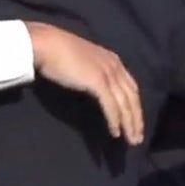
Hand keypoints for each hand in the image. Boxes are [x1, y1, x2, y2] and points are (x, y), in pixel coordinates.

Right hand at [26, 22, 143, 144]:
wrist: (47, 45)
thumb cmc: (58, 51)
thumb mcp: (83, 61)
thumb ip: (92, 71)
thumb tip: (93, 85)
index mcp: (112, 60)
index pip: (130, 87)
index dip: (135, 106)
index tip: (135, 121)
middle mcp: (114, 66)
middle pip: (132, 97)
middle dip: (136, 119)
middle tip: (137, 138)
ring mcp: (107, 74)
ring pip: (124, 104)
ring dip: (129, 124)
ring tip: (131, 141)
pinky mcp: (98, 82)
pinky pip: (111, 106)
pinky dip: (114, 120)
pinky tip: (114, 133)